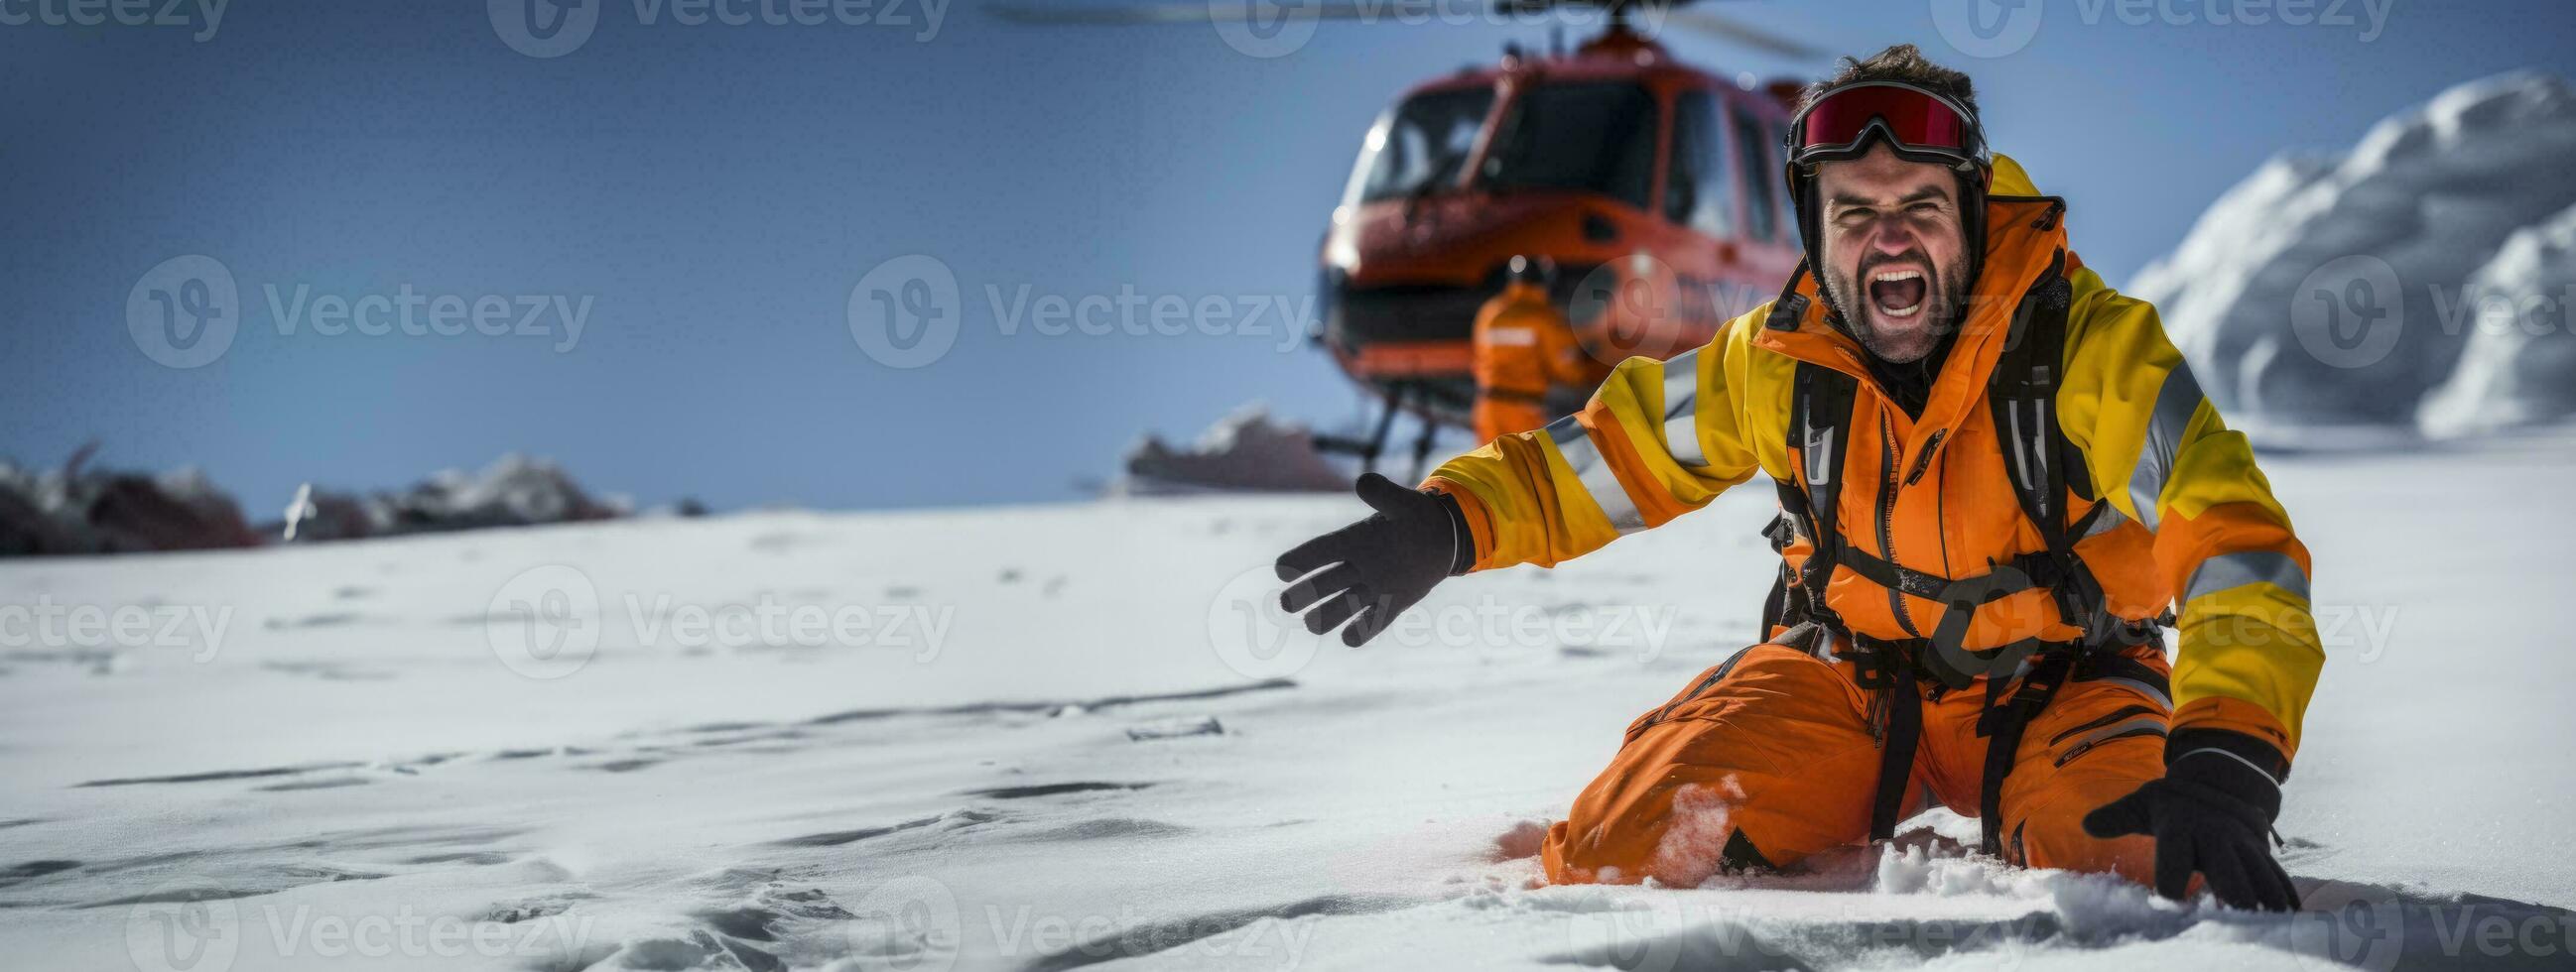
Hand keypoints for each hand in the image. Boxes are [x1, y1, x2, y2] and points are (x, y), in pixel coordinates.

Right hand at [1275, 473, 1465, 646]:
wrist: (1442, 537)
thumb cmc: (1415, 516)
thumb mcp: (1400, 501)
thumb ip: (1381, 493)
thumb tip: (1363, 482)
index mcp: (1354, 540)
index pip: (1321, 550)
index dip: (1300, 559)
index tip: (1281, 569)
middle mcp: (1359, 566)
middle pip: (1325, 582)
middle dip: (1305, 593)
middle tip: (1286, 603)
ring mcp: (1375, 586)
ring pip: (1345, 604)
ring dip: (1327, 615)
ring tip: (1312, 624)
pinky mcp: (1393, 603)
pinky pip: (1375, 620)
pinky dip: (1362, 630)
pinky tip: (1349, 639)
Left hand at [2083, 734, 2300, 910]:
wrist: (2214, 779)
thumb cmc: (2168, 803)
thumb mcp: (2140, 804)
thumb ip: (2116, 818)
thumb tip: (2086, 824)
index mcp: (2181, 826)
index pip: (2174, 857)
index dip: (2171, 881)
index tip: (2169, 904)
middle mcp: (2215, 835)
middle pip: (2227, 869)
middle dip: (2232, 895)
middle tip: (2233, 920)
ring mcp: (2242, 843)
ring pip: (2259, 874)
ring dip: (2265, 901)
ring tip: (2269, 925)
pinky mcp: (2261, 852)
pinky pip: (2277, 875)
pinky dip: (2285, 897)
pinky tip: (2290, 917)